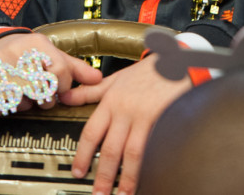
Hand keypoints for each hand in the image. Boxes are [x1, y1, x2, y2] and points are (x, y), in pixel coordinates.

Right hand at [0, 32, 101, 109]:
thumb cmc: (25, 53)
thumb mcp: (49, 53)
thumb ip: (74, 68)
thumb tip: (98, 80)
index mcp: (35, 43)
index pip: (59, 70)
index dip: (62, 86)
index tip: (58, 89)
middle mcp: (14, 52)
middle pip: (40, 88)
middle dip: (44, 98)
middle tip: (40, 96)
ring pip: (20, 101)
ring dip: (24, 104)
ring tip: (22, 94)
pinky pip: (0, 107)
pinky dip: (5, 107)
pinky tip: (6, 97)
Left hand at [63, 55, 191, 194]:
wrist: (177, 61)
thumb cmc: (147, 72)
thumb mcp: (116, 79)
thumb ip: (90, 91)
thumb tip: (66, 97)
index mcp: (111, 101)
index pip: (92, 132)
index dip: (83, 154)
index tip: (78, 172)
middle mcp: (125, 111)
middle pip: (110, 148)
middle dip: (103, 174)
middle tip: (98, 194)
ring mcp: (145, 117)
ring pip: (132, 152)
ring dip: (126, 177)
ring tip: (122, 194)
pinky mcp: (163, 121)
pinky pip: (154, 147)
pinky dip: (150, 165)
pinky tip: (147, 178)